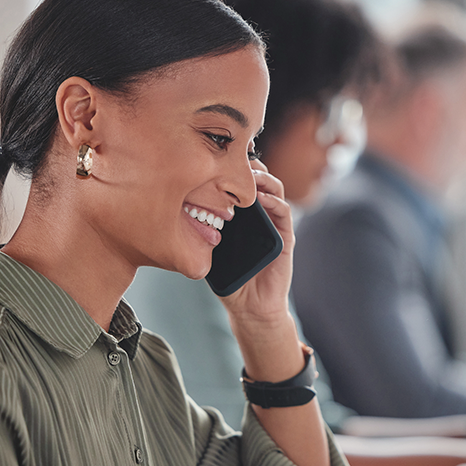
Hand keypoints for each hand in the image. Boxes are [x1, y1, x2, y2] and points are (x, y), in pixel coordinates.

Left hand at [219, 160, 294, 324]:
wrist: (251, 307)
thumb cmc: (230, 281)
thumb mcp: (211, 252)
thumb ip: (203, 233)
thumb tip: (179, 211)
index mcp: (242, 216)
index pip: (239, 183)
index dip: (232, 168)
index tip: (217, 158)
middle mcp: (260, 216)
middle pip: (258, 180)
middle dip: (248, 166)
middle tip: (234, 159)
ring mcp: (275, 224)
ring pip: (274, 190)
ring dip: (263, 178)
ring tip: (250, 174)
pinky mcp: (286, 237)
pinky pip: (284, 212)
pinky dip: (274, 201)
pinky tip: (262, 198)